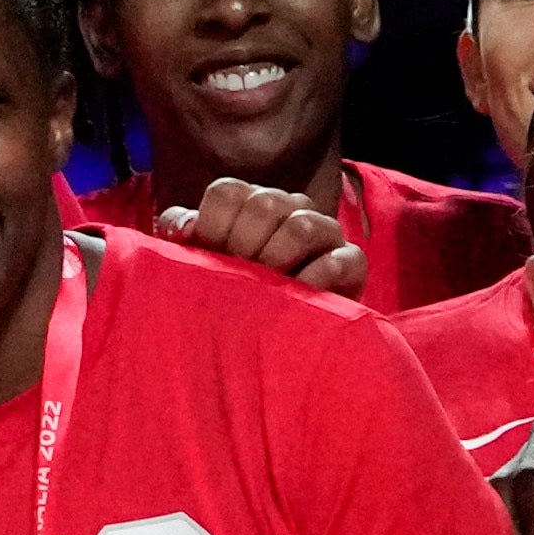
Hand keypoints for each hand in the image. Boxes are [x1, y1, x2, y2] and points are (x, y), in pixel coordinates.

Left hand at [157, 176, 368, 299]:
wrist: (275, 342)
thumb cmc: (233, 296)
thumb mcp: (198, 265)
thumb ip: (181, 237)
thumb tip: (185, 228)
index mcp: (250, 204)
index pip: (228, 192)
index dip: (212, 227)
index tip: (209, 259)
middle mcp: (290, 209)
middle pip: (264, 203)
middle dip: (242, 244)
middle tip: (237, 277)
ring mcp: (324, 232)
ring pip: (301, 226)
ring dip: (275, 259)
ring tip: (263, 288)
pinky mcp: (352, 263)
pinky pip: (341, 259)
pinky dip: (314, 278)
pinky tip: (294, 296)